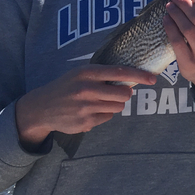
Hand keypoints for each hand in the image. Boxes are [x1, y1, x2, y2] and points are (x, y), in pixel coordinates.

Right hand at [15, 65, 157, 145]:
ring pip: (118, 107)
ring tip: (98, 102)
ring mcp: (86, 107)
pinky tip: (89, 111)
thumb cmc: (67, 87)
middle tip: (114, 93)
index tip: (153, 79)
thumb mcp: (81, 74)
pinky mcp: (86, 122)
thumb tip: (133, 79)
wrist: (41, 107)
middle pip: (124, 94)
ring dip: (113, 105)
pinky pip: (108, 118)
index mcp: (87, 72)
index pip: (120, 72)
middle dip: (124, 94)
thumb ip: (103, 75)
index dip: (139, 75)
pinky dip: (103, 115)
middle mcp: (87, 89)